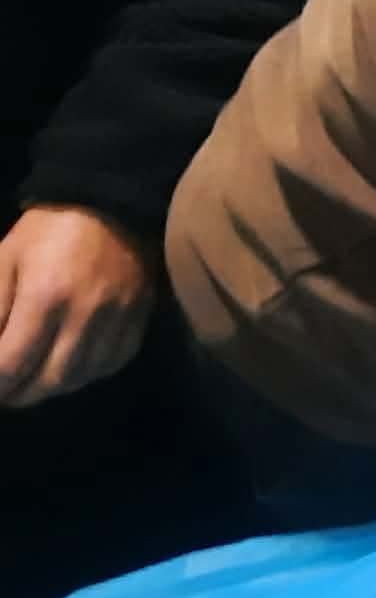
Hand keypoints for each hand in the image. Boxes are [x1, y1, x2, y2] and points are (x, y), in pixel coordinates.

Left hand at [0, 205, 155, 406]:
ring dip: (54, 388)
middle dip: (21, 394)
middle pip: (51, 381)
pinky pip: (113, 362)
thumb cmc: (48, 229)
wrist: (112, 202)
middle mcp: (86, 314)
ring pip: (83, 377)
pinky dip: (89, 373)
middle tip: (6, 392)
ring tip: (35, 382)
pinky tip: (72, 365)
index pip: (12, 362)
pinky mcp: (141, 317)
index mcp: (45, 296)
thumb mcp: (6, 259)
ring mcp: (119, 318)